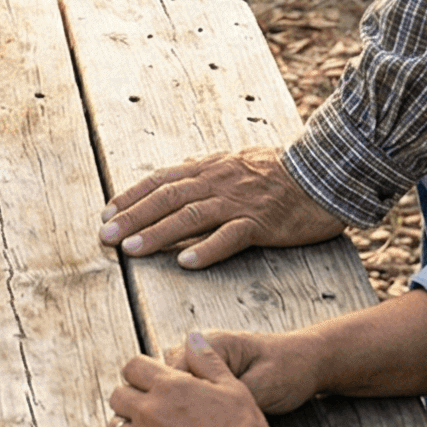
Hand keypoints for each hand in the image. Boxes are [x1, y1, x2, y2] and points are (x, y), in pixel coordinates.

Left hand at [100, 145, 346, 268]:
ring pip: (190, 216)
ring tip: (133, 250)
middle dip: (132, 217)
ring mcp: (238, 202)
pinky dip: (206, 249)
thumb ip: (205, 171)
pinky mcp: (261, 223)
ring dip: (158, 233)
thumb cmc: (277, 171)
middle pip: (166, 198)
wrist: (321, 173)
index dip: (131, 196)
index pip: (160, 180)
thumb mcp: (234, 163)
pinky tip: (186, 262)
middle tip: (106, 236)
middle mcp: (216, 182)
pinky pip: (230, 236)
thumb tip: (176, 175)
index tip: (106, 213)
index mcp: (208, 168)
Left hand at [109, 336, 324, 426]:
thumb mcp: (233, 387)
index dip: (141, 372)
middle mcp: (149, 412)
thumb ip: (206, 360)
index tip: (151, 381)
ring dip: (129, 424)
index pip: (132, 367)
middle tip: (149, 405)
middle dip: (131, 396)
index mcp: (168, 386)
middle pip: (119, 396)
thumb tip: (191, 338)